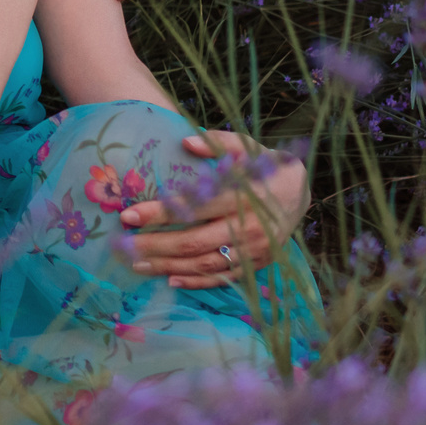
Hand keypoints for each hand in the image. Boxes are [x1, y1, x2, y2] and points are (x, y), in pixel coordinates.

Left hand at [119, 131, 308, 288]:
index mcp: (243, 197)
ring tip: (137, 264)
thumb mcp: (247, 146)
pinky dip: (196, 282)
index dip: (159, 214)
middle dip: (154, 245)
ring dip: (168, 266)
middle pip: (193, 243)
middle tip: (123, 246)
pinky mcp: (257, 266)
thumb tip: (185, 142)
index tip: (128, 215)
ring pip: (204, 265)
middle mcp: (248, 228)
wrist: (302, 193)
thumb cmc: (265, 166)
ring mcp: (254, 252)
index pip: (193, 209)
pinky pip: (222, 279)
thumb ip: (218, 143)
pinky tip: (170, 280)